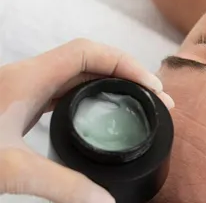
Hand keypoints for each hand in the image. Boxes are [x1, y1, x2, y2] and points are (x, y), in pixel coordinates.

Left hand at [0, 39, 174, 202]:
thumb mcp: (10, 170)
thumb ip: (61, 185)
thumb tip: (106, 201)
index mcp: (29, 79)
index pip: (89, 53)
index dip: (125, 63)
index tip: (151, 86)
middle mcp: (30, 77)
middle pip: (90, 60)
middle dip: (126, 73)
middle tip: (155, 97)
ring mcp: (24, 89)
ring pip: (78, 73)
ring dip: (110, 82)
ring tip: (137, 101)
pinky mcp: (20, 103)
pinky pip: (66, 89)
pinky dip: (91, 94)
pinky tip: (100, 113)